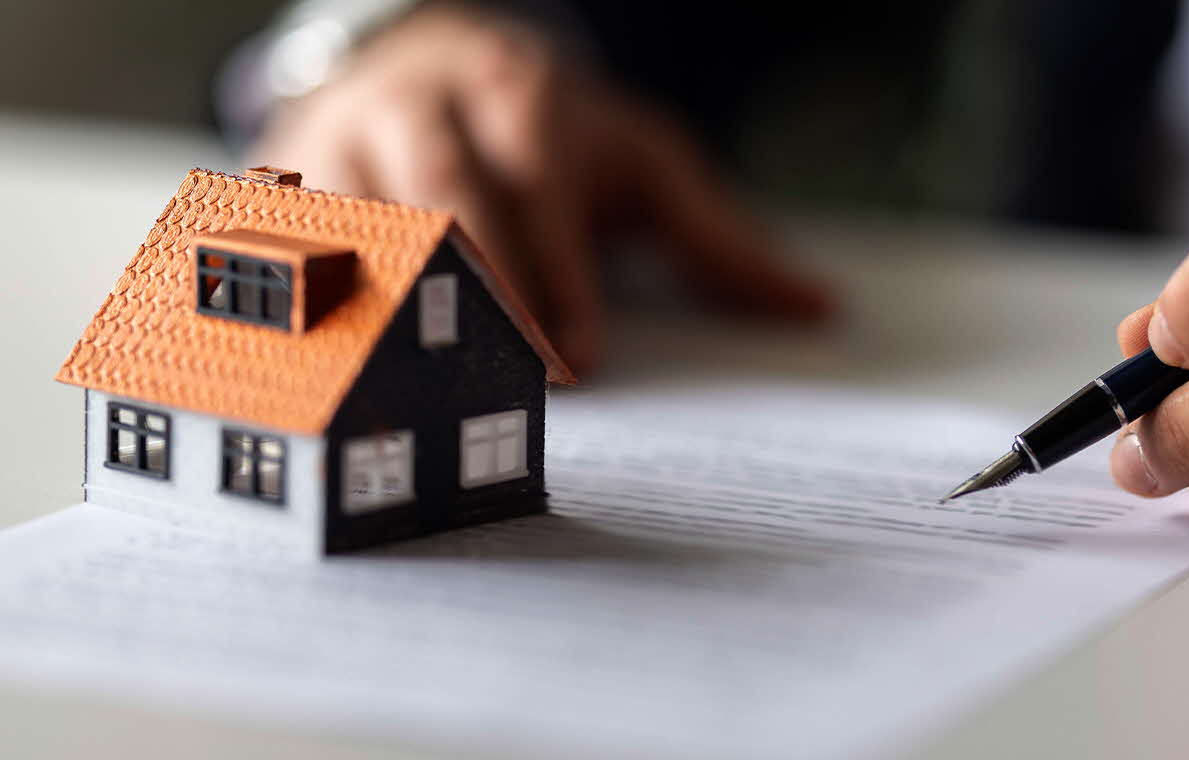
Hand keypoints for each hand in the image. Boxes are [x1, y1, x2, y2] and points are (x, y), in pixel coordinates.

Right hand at [251, 3, 829, 371]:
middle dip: (486, 290)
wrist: (422, 57)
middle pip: (445, 193)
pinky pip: (290, 243)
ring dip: (389, 306)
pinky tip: (333, 369)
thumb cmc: (551, 128)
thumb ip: (718, 237)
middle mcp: (423, 103)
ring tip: (414, 389)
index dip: (558, 271)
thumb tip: (822, 308)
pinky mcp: (287, 176)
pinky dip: (311, 303)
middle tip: (521, 382)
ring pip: (356, 219)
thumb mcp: (639, 162)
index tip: (582, 357)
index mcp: (515, 88)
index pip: (537, 179)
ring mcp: (345, 134)